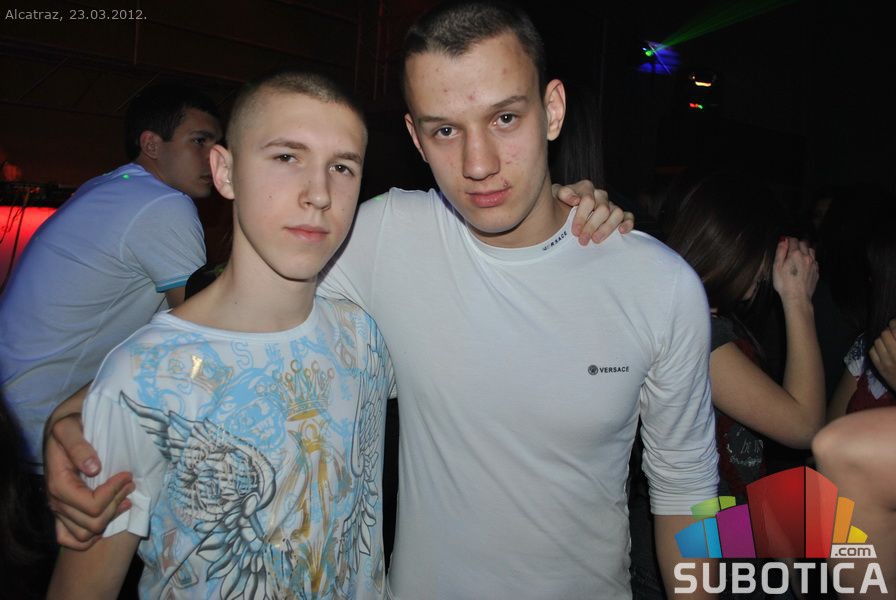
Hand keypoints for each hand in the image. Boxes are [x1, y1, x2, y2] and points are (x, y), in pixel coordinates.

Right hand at [45, 413, 133, 548]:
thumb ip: (79, 446)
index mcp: (58, 484)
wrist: (60, 433)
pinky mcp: (64, 515)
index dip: (113, 492)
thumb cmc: (68, 428)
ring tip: (125, 498)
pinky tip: (108, 517)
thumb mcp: (69, 428)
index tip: (127, 475)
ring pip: (87, 534)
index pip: (91, 505)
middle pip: (93, 522)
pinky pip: (73, 540)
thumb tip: (93, 468)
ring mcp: (59, 512)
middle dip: (116, 502)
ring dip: (109, 518)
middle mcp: (56, 503)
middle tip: (130, 483)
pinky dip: (91, 536)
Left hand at [552, 180, 634, 244]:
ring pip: (616, 213)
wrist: (560, 214)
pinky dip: (627, 223)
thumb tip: (575, 200)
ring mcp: (610, 205)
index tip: (574, 231)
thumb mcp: (554, 196)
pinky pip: (628, 216)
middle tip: (583, 241)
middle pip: (603, 209)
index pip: (588, 200)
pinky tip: (621, 232)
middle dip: (592, 226)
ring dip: (607, 228)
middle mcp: (600, 195)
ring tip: (596, 240)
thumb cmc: (557, 205)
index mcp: (585, 188)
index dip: (582, 217)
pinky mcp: (619, 216)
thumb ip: (562, 193)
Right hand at [772, 237, 817, 305]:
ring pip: (811, 250)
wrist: (797, 297)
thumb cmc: (784, 283)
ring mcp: (813, 264)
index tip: (784, 242)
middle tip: (791, 247)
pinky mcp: (816, 271)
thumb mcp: (777, 267)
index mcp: (795, 254)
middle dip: (797, 243)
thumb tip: (783, 240)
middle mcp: (806, 257)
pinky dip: (809, 258)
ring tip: (799, 253)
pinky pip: (814, 260)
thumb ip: (780, 252)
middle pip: (804, 243)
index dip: (788, 240)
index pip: (793, 240)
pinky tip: (804, 263)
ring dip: (805, 249)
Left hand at [870, 319, 895, 389]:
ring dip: (882, 339)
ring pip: (877, 341)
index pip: (895, 329)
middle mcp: (895, 354)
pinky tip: (882, 350)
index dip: (894, 323)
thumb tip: (894, 327)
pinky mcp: (880, 368)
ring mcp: (886, 362)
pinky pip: (872, 352)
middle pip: (884, 334)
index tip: (894, 322)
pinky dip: (876, 348)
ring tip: (887, 341)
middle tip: (892, 332)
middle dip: (888, 331)